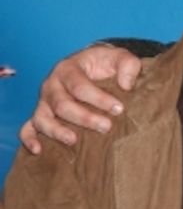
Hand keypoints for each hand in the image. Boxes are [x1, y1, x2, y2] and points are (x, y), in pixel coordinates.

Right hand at [18, 45, 143, 153]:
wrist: (93, 66)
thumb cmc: (106, 63)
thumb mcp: (120, 57)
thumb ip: (128, 65)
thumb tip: (126, 85)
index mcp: (68, 69)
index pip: (79, 86)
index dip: (99, 99)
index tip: (119, 109)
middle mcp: (52, 85)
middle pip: (62, 104)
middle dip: (84, 118)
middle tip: (106, 127)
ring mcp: (44, 101)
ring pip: (42, 118)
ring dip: (56, 131)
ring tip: (74, 140)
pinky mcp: (42, 114)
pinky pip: (27, 127)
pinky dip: (30, 139)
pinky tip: (39, 150)